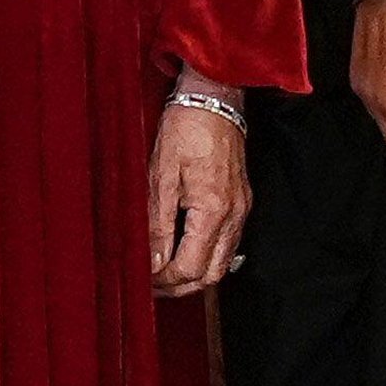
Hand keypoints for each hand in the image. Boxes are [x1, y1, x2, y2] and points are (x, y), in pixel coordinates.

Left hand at [149, 76, 249, 296]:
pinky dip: (207, 255)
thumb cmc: (185, 129)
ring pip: (222, 262)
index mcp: (213, 210)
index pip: (190, 267)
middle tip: (152, 286)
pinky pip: (228, 243)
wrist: (213, 99)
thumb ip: (159, 224)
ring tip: (165, 272)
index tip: (144, 281)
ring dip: (195, 274)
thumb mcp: (161, 176)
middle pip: (211, 274)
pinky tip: (186, 250)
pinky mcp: (242, 201)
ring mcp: (241, 209)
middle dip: (181, 286)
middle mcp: (233, 215)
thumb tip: (154, 261)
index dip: (165, 280)